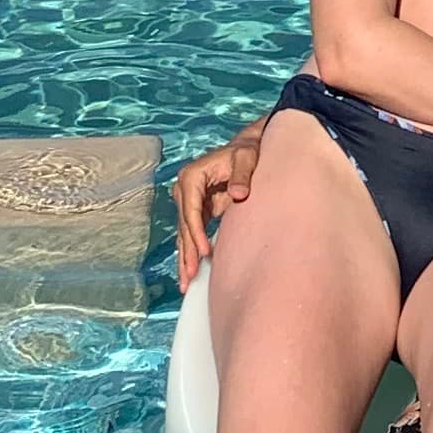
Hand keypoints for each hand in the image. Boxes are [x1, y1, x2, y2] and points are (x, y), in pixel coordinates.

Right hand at [174, 122, 268, 285]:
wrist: (248, 149)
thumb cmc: (247, 153)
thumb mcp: (246, 158)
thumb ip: (242, 175)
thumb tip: (237, 194)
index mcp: (192, 177)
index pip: (191, 210)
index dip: (196, 232)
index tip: (204, 252)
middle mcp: (185, 189)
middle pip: (184, 226)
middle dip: (187, 252)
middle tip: (190, 277)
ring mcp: (189, 200)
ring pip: (184, 234)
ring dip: (185, 258)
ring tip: (186, 283)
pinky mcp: (197, 210)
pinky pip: (191, 234)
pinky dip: (191, 252)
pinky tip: (190, 271)